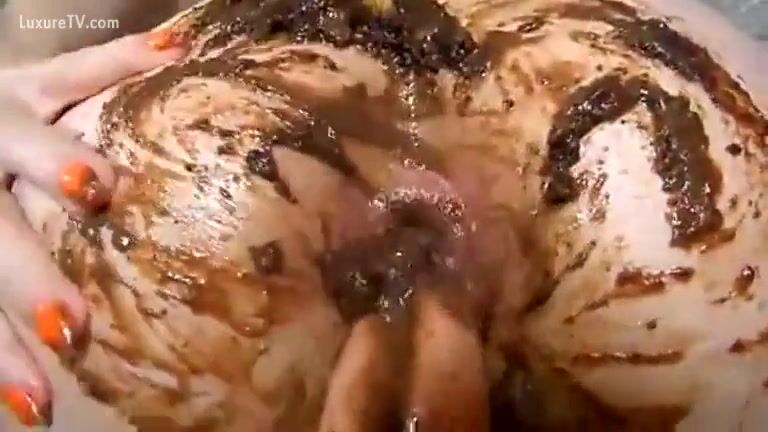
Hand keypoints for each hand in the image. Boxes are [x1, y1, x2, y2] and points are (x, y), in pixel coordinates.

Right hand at [0, 30, 184, 426]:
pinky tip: (18, 407)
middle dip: (26, 278)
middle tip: (73, 327)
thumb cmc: (5, 109)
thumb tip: (181, 43)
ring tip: (38, 402)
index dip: (54, 161)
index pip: (23, 139)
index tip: (98, 189)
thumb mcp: (42, 81)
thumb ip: (106, 65)